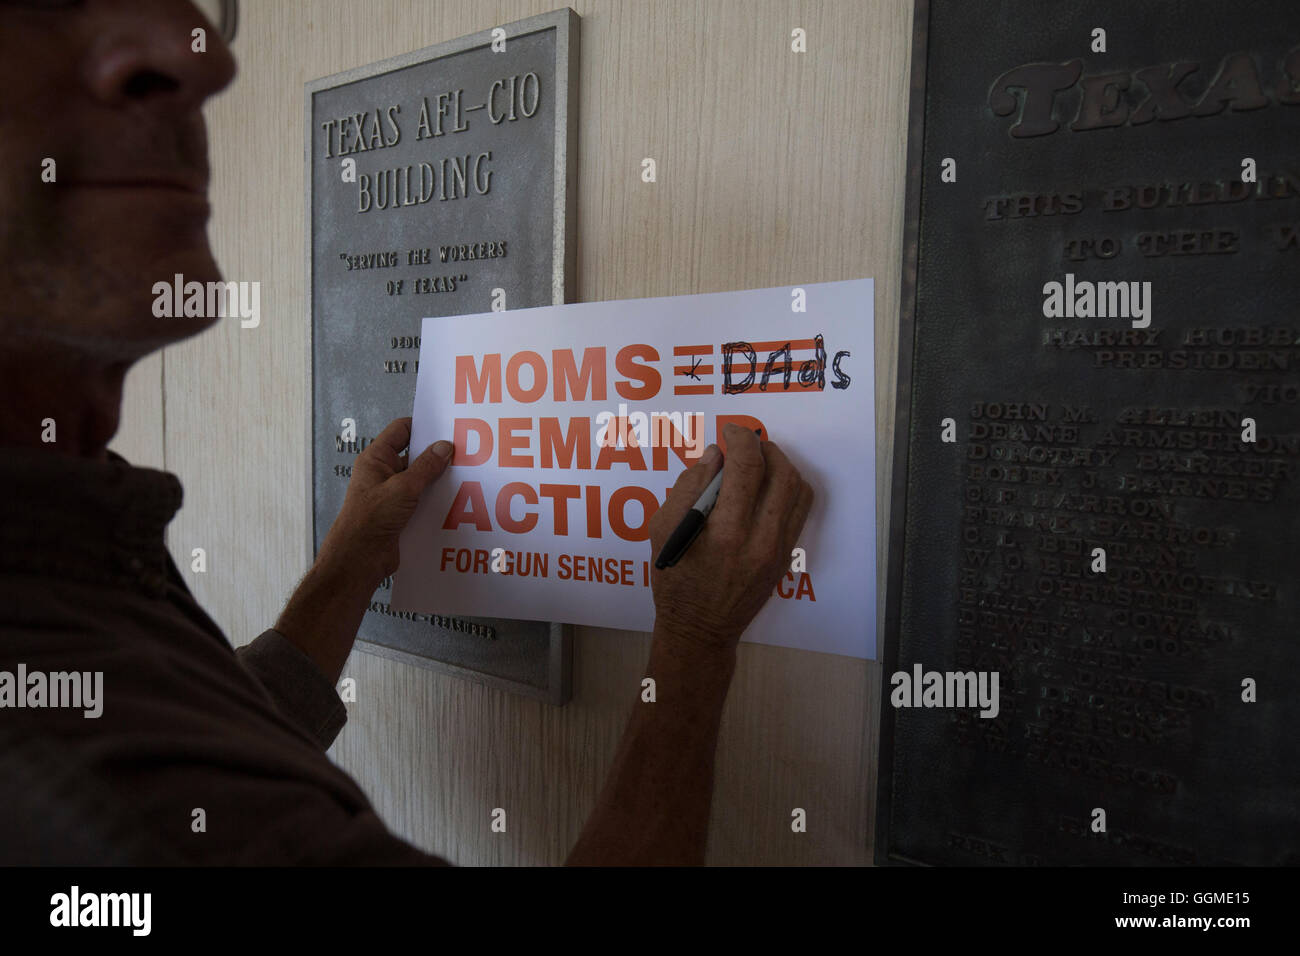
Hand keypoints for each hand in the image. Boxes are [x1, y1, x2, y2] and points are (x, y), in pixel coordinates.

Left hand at [317, 417, 453, 587]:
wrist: (360, 558)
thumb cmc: (370, 519)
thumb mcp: (403, 487)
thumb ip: (426, 466)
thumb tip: (444, 447)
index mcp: (376, 459)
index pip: (400, 431)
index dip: (422, 426)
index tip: (446, 427)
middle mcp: (383, 474)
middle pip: (414, 455)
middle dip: (436, 455)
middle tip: (463, 452)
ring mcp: (392, 494)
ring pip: (421, 480)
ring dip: (439, 480)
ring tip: (465, 476)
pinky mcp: (401, 513)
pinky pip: (422, 500)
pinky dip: (436, 500)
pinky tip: (455, 501)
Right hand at [647, 422, 813, 651]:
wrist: (700, 628)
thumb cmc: (675, 581)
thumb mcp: (663, 531)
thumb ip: (687, 487)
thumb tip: (714, 456)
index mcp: (725, 533)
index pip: (747, 468)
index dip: (740, 439)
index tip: (728, 432)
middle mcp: (759, 540)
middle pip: (780, 472)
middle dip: (763, 447)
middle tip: (743, 443)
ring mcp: (778, 549)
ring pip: (798, 488)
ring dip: (780, 464)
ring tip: (757, 460)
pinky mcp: (786, 555)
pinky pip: (801, 509)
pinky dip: (789, 486)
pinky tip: (769, 485)